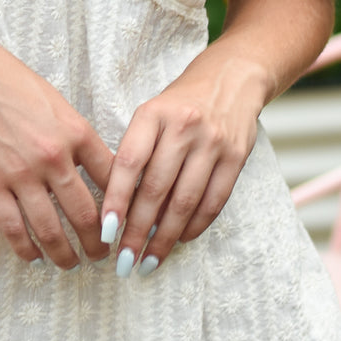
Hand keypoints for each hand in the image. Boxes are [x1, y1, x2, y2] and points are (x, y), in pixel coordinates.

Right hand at [0, 32, 114, 270]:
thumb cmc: (11, 82)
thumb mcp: (57, 102)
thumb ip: (77, 136)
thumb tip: (96, 170)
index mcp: (76, 132)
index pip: (113, 179)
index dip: (123, 206)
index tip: (124, 223)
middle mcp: (53, 157)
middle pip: (85, 214)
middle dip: (97, 243)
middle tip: (101, 255)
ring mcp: (21, 173)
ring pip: (50, 229)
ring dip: (64, 254)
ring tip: (71, 264)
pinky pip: (13, 228)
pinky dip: (26, 249)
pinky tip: (33, 258)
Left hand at [100, 52, 265, 276]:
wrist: (231, 79)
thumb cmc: (179, 104)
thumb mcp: (151, 114)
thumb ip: (135, 151)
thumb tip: (117, 207)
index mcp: (153, 113)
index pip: (129, 163)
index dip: (115, 200)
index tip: (104, 231)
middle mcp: (183, 126)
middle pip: (156, 188)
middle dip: (138, 230)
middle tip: (124, 260)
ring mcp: (213, 142)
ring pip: (185, 201)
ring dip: (165, 237)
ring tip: (148, 261)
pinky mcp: (236, 156)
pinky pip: (213, 201)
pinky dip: (194, 227)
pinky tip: (179, 241)